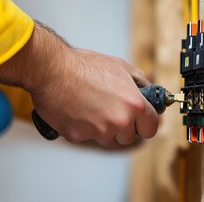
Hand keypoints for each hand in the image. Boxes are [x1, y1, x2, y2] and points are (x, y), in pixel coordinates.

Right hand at [0, 22, 158, 145]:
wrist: (52, 70)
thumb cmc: (85, 65)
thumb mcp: (120, 66)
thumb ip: (140, 82)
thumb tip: (150, 92)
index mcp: (134, 104)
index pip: (151, 128)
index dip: (145, 123)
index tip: (140, 121)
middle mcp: (119, 121)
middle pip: (129, 137)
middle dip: (122, 126)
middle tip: (109, 108)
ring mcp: (99, 131)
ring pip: (108, 139)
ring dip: (103, 128)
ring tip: (91, 106)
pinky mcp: (78, 137)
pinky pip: (86, 136)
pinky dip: (83, 127)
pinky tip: (76, 109)